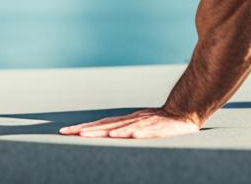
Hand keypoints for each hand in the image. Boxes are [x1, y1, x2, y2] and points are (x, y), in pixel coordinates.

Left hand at [58, 108, 200, 138]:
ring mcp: (144, 124)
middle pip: (105, 125)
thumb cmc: (162, 123)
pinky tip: (126, 135)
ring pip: (122, 128)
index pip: (101, 124)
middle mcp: (132, 121)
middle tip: (68, 133)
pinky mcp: (159, 129)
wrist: (186, 113)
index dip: (83, 128)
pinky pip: (146, 131)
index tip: (65, 131)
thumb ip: (125, 132)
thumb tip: (107, 137)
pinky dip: (135, 132)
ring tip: (88, 134)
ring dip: (104, 132)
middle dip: (85, 129)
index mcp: (126, 121)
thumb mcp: (141, 128)